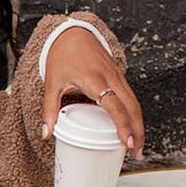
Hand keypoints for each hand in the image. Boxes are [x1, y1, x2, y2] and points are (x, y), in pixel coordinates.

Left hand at [42, 27, 144, 158]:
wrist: (72, 33)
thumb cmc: (62, 56)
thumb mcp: (52, 83)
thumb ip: (49, 110)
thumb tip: (46, 134)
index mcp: (94, 80)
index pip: (115, 106)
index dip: (123, 125)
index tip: (128, 143)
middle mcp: (111, 78)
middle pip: (132, 107)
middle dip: (138, 131)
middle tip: (136, 153)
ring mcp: (118, 76)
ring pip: (135, 103)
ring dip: (139, 124)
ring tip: (137, 147)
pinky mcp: (119, 76)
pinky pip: (132, 97)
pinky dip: (135, 114)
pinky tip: (133, 128)